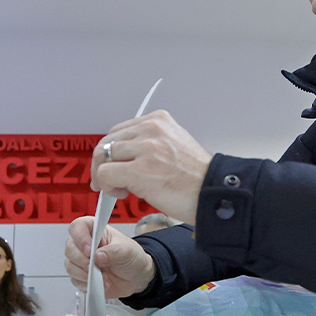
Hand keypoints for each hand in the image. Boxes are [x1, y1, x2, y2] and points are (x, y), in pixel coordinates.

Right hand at [63, 216, 155, 298]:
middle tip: (93, 266)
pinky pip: (75, 280)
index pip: (78, 227)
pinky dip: (87, 284)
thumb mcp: (126, 251)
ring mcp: (81, 261)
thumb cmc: (131, 257)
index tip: (89, 250)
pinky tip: (101, 284)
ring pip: (70, 266)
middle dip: (81, 260)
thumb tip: (97, 257)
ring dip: (85, 274)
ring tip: (102, 277)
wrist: (136, 277)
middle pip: (70, 248)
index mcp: (94, 230)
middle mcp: (84, 244)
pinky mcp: (82, 276)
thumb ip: (112, 252)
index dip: (80, 238)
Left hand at [91, 110, 209, 222]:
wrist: (212, 194)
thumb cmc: (196, 178)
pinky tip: (120, 192)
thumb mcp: (173, 145)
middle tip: (108, 181)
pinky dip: (106, 185)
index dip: (112, 152)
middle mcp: (151, 129)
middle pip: (107, 142)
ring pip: (102, 156)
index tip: (113, 165)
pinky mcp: (139, 170)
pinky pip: (105, 174)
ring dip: (103, 175)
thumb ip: (148, 144)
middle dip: (103, 163)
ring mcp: (145, 148)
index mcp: (159, 120)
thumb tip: (122, 157)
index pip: (119, 131)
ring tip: (117, 188)